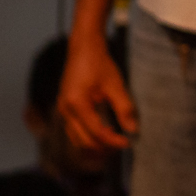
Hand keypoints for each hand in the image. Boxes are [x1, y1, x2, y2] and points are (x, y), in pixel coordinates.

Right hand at [57, 34, 136, 152]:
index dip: (112, 141)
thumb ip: (124, 108)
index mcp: (77, 104)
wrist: (83, 48)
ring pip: (76, 139)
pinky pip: (75, 130)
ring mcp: (63, 110)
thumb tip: (133, 130)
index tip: (128, 143)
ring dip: (95, 144)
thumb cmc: (99, 63)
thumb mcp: (115, 84)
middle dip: (102, 147)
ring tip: (115, 143)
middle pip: (83, 141)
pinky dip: (88, 136)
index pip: (95, 132)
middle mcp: (65, 110)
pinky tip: (104, 134)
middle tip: (122, 145)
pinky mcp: (65, 108)